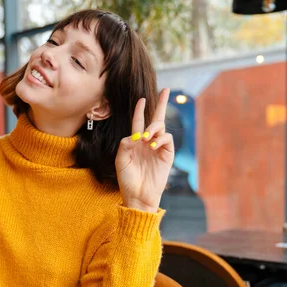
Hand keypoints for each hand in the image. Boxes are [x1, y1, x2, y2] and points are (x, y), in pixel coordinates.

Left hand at [115, 89, 173, 212]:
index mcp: (135, 142)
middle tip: (166, 89)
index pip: (139, 122)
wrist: (138, 195)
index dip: (140, 110)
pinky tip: (153, 145)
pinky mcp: (167, 154)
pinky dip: (160, 138)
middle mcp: (148, 142)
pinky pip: (167, 139)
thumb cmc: (127, 180)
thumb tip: (136, 135)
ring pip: (161, 127)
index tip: (142, 99)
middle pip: (156, 119)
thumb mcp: (121, 160)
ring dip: (153, 128)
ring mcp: (158, 147)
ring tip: (147, 138)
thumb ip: (125, 145)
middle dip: (161, 103)